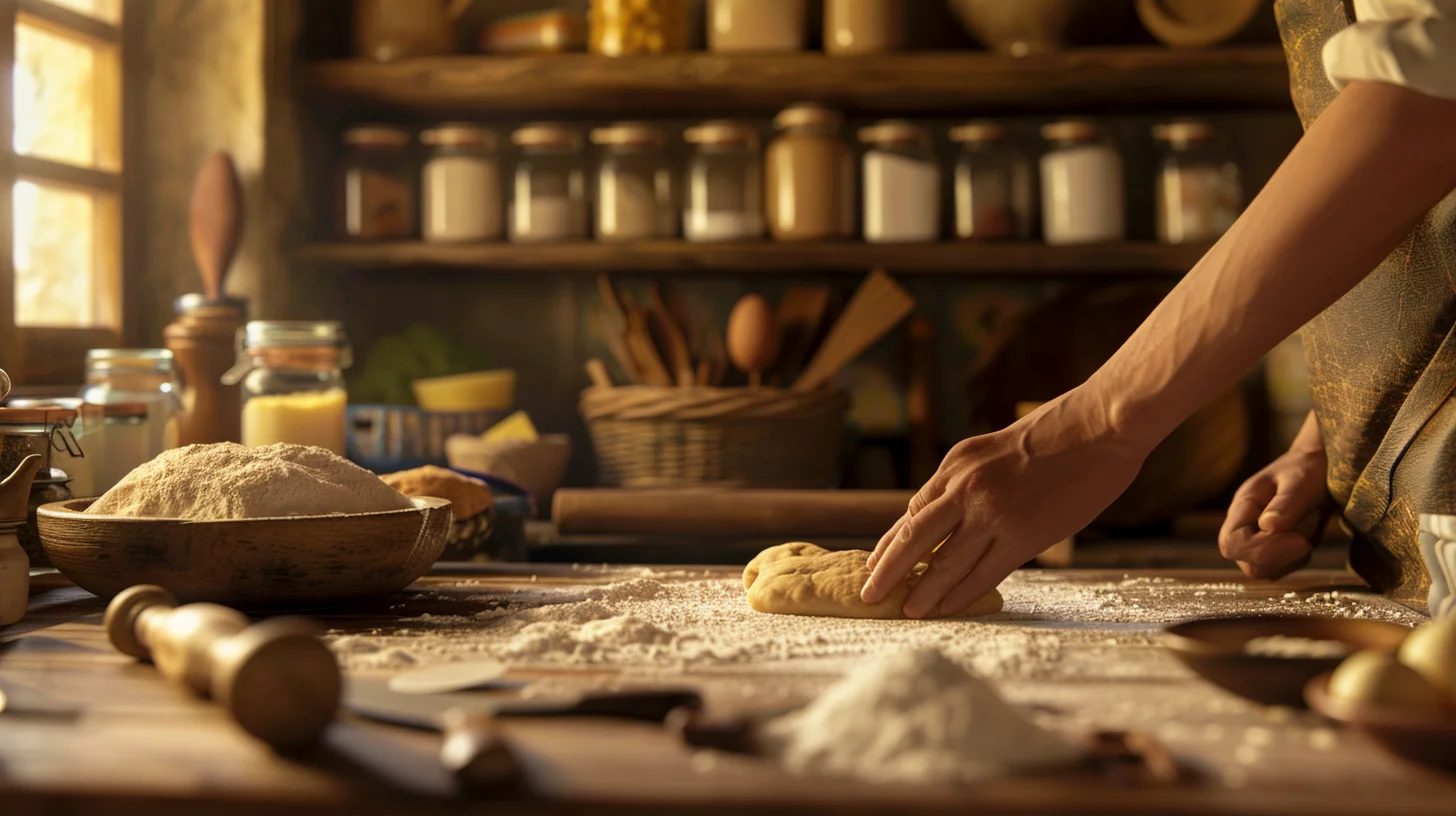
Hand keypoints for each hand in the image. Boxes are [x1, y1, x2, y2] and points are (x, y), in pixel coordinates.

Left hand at [861, 389, 1150, 617]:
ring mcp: (991, 513)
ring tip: (906, 611)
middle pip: (914, 537)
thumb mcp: (995, 447)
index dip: (894, 541)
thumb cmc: (1058, 432)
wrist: (1100, 426)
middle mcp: (965, 487)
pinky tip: (947, 608)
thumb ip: (971, 480)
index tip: (877, 562)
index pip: (914, 510)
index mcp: (956, 464)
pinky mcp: (1022, 535)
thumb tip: (953, 514)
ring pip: (944, 562)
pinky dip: (961, 595)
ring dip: (923, 591)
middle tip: (869, 593)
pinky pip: (982, 573)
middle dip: (889, 569)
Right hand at [1218, 413, 1328, 578]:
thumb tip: (1268, 527)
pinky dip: (1297, 560)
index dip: (1260, 550)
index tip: (1298, 540)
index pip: (1231, 543)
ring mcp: (1257, 539)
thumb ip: (1285, 503)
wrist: (1317, 466)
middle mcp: (1244, 526)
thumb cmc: (1308, 469)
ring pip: (1262, 570)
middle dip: (1277, 558)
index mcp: (1243, 507)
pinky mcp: (1273, 550)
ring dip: (1289, 560)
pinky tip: (1307, 539)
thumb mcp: (1301, 481)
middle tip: (1305, 541)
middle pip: (1245, 563)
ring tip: (1307, 533)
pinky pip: (1280, 569)